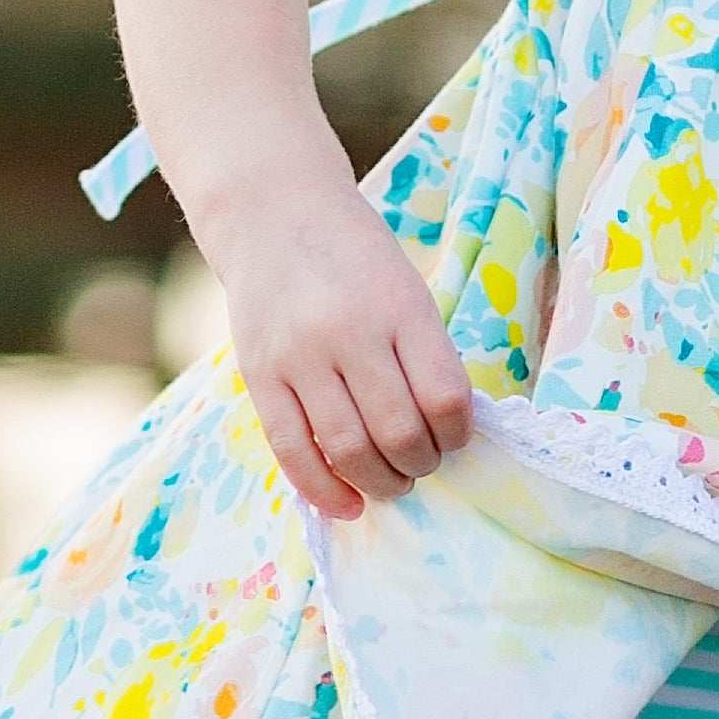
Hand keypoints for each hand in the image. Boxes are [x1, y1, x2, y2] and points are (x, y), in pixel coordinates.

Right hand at [215, 182, 474, 517]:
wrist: (273, 214)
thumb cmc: (355, 259)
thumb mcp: (407, 290)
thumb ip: (425, 355)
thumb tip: (446, 435)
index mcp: (400, 308)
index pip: (446, 398)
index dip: (459, 435)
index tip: (456, 437)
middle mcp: (348, 333)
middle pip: (399, 432)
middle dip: (421, 463)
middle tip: (423, 462)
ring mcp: (299, 357)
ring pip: (348, 450)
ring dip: (380, 482)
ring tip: (392, 481)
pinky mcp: (259, 376)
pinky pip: (291, 450)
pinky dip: (324, 490)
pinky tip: (347, 504)